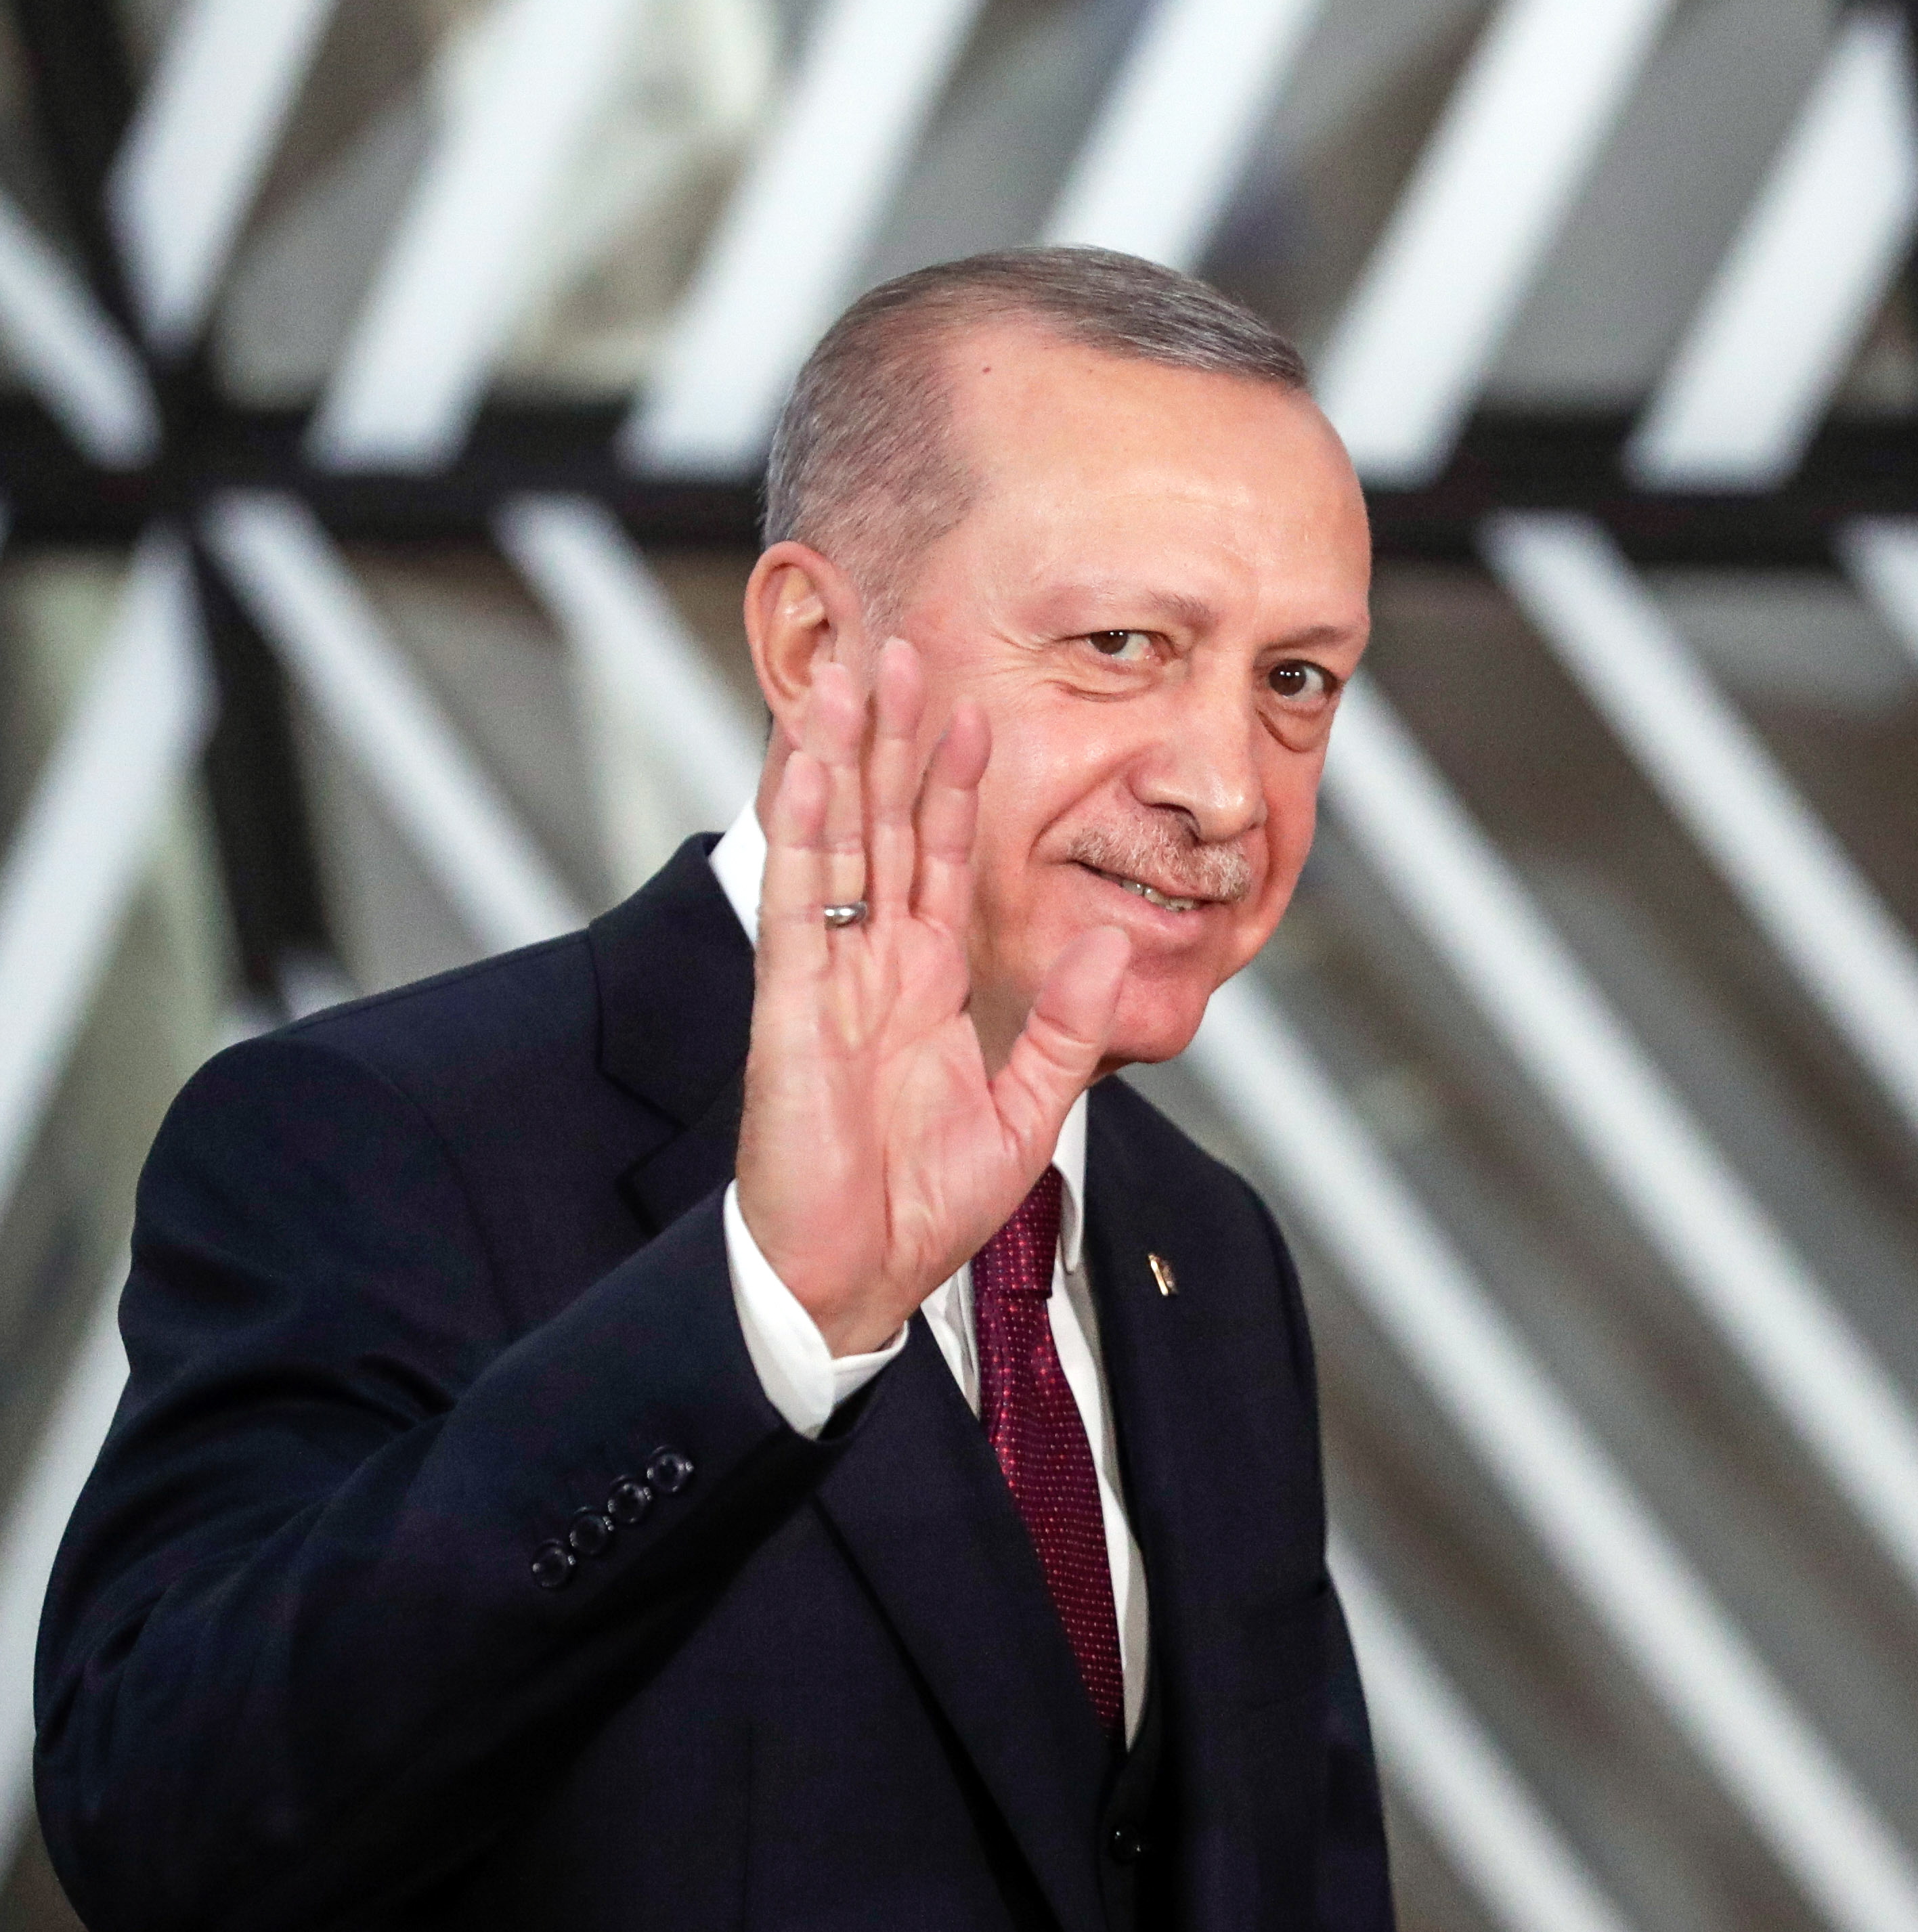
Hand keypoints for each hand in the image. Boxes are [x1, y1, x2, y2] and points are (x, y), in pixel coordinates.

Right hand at [735, 639, 1127, 1353]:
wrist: (854, 1279)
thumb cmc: (922, 1207)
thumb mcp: (1026, 1111)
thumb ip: (1068, 1027)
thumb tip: (1112, 939)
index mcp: (928, 986)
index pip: (940, 862)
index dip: (954, 789)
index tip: (974, 715)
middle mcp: (874, 967)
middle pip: (880, 828)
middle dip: (890, 742)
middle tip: (902, 652)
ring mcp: (828, 980)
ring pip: (832, 844)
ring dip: (838, 761)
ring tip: (847, 678)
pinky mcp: (791, 1008)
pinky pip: (797, 906)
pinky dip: (799, 833)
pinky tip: (804, 768)